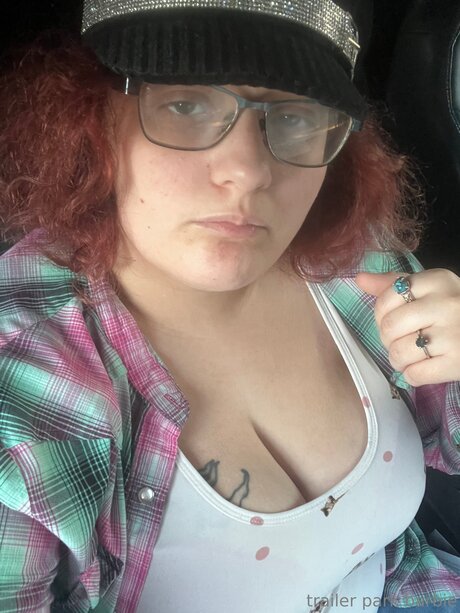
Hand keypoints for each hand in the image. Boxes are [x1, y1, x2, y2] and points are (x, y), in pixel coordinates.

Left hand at [355, 269, 459, 385]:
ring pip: (399, 352)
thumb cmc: (453, 310)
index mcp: (437, 281)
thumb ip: (392, 284)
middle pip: (390, 326)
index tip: (392, 320)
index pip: (387, 297)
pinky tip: (422, 367)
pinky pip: (415, 374)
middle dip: (387, 339)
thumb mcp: (428, 289)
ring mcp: (454, 335)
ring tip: (409, 356)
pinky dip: (412, 375)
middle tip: (398, 340)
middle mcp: (447, 304)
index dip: (380, 314)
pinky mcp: (457, 363)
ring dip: (397, 359)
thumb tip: (359, 278)